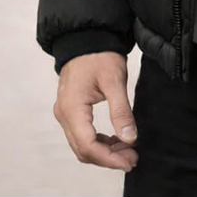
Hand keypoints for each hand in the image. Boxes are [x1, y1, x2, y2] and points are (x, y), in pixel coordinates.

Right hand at [53, 51, 138, 171]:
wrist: (88, 37)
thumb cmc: (99, 54)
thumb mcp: (114, 80)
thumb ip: (121, 110)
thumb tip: (130, 138)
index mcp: (72, 108)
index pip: (87, 145)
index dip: (109, 158)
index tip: (129, 160)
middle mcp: (64, 114)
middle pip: (83, 149)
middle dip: (108, 158)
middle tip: (132, 159)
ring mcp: (65, 113)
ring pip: (82, 144)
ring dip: (104, 151)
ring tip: (128, 151)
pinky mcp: (71, 109)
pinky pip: (82, 134)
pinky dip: (99, 141)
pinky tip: (117, 140)